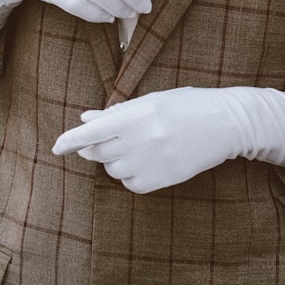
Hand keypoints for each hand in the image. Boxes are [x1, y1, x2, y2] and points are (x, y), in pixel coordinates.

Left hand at [52, 86, 284, 193]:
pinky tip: (144, 163)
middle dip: (94, 148)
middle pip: (99, 152)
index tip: (57, 147)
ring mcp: (154, 162)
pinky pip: (131, 184)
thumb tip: (85, 119)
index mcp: (139, 114)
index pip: (93, 131)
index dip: (71, 140)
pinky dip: (130, 176)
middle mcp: (143, 139)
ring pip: (114, 170)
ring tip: (135, 148)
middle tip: (101, 142)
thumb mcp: (152, 100)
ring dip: (114, 161)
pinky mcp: (164, 179)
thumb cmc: (188, 105)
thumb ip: (118, 112)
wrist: (227, 124)